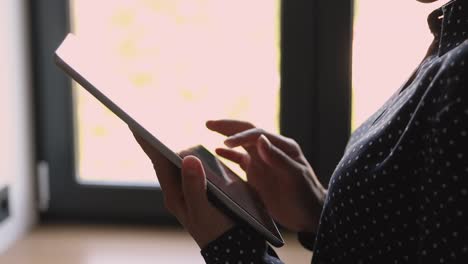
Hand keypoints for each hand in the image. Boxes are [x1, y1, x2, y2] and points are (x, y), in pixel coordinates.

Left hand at [131, 131, 233, 247]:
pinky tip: (198, 154)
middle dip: (159, 142)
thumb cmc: (217, 233)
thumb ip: (194, 185)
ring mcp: (193, 191)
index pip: (159, 163)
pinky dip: (196, 159)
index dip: (147, 143)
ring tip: (168, 134)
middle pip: (168, 161)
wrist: (236, 250)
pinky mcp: (206, 191)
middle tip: (149, 123)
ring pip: (182, 165)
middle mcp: (180, 191)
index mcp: (175, 195)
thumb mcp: (203, 210)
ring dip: (178, 150)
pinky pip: (197, 170)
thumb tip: (187, 157)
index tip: (135, 125)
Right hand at [207, 120, 326, 232]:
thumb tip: (260, 139)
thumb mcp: (295, 177)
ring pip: (241, 145)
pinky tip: (216, 151)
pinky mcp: (256, 174)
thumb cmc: (306, 195)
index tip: (226, 142)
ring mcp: (262, 162)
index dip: (241, 136)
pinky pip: (239, 161)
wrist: (309, 215)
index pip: (257, 135)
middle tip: (209, 123)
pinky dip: (228, 155)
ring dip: (226, 136)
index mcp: (282, 146)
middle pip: (247, 132)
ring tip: (209, 128)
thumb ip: (278, 158)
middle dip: (228, 126)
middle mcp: (271, 150)